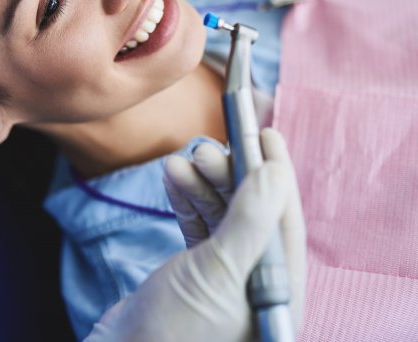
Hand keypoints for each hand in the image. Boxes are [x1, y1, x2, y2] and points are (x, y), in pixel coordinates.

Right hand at [84, 129, 305, 341]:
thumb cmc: (175, 331)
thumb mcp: (217, 271)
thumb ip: (250, 221)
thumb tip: (277, 172)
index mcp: (278, 292)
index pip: (284, 220)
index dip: (275, 174)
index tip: (264, 134)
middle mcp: (256, 283)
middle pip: (250, 214)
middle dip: (228, 177)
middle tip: (205, 148)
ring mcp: (224, 277)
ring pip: (221, 217)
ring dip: (202, 185)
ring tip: (181, 160)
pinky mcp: (194, 274)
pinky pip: (197, 227)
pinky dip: (185, 201)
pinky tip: (172, 178)